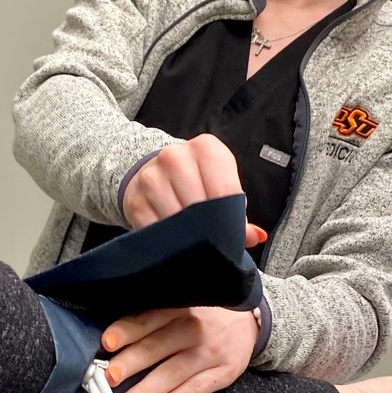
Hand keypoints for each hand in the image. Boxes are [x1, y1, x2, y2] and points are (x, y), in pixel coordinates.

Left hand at [101, 305, 260, 392]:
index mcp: (181, 306)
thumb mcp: (184, 301)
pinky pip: (195, 390)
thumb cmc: (206, 312)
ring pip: (173, 374)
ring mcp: (211, 353)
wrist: (252, 320)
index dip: (127, 330)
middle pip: (157, 347)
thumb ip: (153, 315)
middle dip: (130, 364)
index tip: (106, 342)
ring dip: (145, 392)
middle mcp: (196, 329)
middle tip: (108, 377)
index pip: (149, 318)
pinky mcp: (223, 374)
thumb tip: (112, 337)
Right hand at [122, 134, 266, 248]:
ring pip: (176, 219)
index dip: (232, 219)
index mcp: (206, 149)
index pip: (225, 191)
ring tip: (195, 243)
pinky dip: (167, 241)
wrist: (152, 170)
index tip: (234, 235)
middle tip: (215, 243)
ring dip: (187, 237)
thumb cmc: (195, 179)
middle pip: (200, 206)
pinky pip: (155, 229)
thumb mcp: (220, 185)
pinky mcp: (135, 199)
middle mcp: (175, 157)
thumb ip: (237, 210)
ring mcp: (151, 177)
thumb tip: (256, 236)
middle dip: (209, 229)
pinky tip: (175, 243)